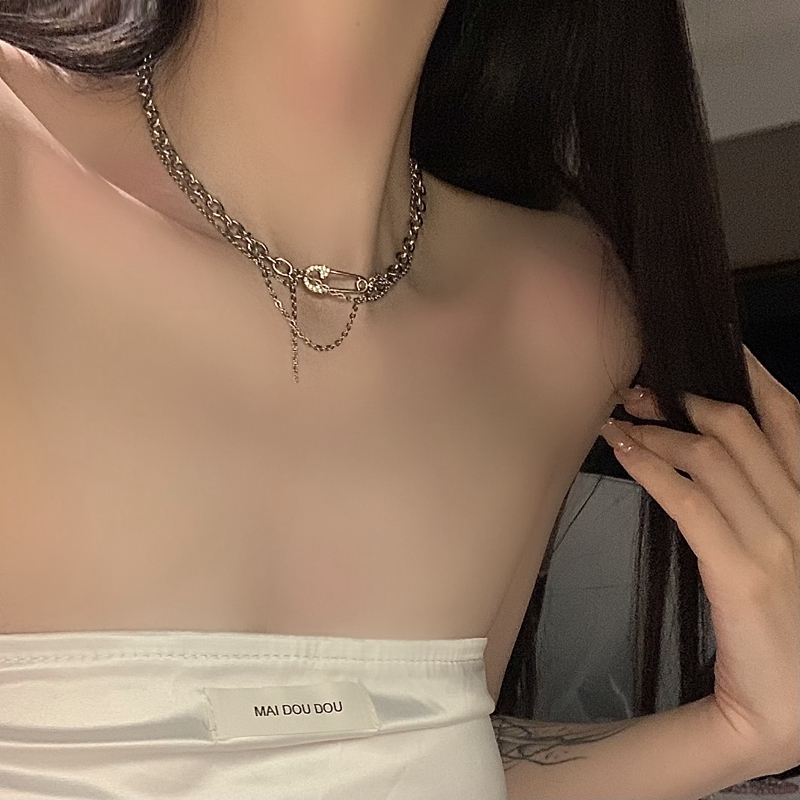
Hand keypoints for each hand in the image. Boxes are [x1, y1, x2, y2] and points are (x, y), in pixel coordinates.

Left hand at [600, 344, 799, 775]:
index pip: (792, 420)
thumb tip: (715, 452)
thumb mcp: (789, 555)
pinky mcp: (740, 572)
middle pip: (738, 429)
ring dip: (656, 430)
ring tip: (618, 421)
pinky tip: (622, 451)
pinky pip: (688, 499)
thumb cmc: (788, 632)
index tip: (717, 352)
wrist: (787, 713)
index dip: (754, 377)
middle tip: (639, 392)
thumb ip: (766, 504)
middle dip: (684, 401)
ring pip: (708, 457)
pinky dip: (651, 467)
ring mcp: (776, 542)